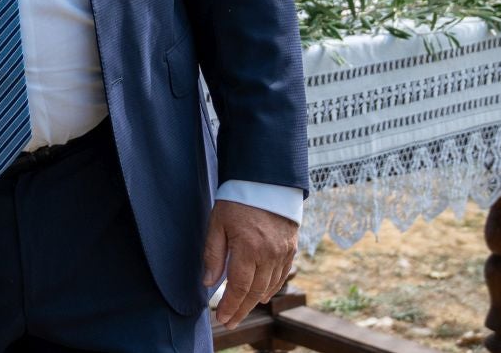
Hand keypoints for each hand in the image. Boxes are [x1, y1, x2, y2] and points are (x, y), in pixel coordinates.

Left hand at [202, 199, 297, 328]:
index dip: (230, 306)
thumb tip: (209, 282)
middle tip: (230, 321)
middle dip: (242, 309)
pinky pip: (282, 275)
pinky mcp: (291, 248)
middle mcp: (268, 254)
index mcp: (248, 248)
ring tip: (242, 310)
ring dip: (256, 301)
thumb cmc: (238, 199)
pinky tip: (263, 295)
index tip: (222, 318)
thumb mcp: (218, 223)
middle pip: (255, 291)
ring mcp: (282, 252)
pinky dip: (272, 288)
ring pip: (270, 286)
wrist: (267, 179)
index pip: (239, 287)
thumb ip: (213, 254)